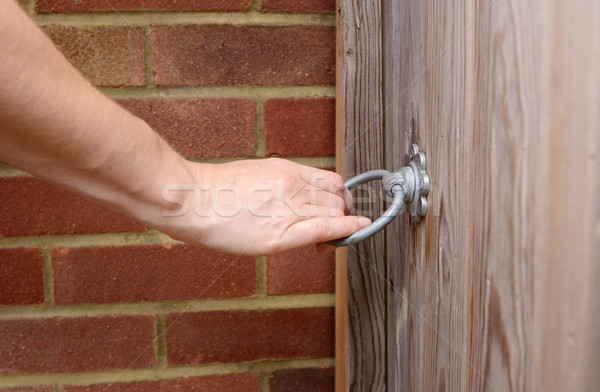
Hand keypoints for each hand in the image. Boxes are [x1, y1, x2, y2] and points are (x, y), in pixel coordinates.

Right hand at [160, 158, 370, 255]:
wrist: (192, 200)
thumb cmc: (217, 190)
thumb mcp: (256, 173)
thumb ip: (282, 183)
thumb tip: (300, 196)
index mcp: (286, 169)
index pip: (331, 180)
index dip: (340, 197)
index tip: (337, 208)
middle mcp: (292, 186)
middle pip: (337, 198)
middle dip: (343, 213)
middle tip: (335, 228)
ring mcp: (287, 209)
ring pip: (334, 213)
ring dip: (342, 225)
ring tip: (328, 240)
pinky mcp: (279, 235)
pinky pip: (324, 228)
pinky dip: (346, 229)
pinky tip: (357, 230)